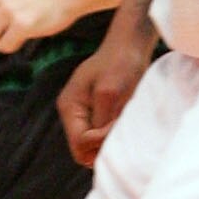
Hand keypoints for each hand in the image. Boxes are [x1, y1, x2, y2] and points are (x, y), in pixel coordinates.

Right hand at [58, 33, 148, 166]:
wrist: (129, 46)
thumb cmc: (119, 63)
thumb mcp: (109, 91)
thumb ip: (101, 120)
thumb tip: (100, 145)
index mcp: (69, 107)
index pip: (79, 144)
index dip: (100, 141)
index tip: (117, 125)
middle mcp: (72, 114)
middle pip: (83, 151)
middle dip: (102, 146)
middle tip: (121, 129)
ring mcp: (84, 116)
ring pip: (92, 148)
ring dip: (108, 142)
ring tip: (123, 125)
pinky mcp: (96, 116)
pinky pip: (100, 139)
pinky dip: (112, 137)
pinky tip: (123, 124)